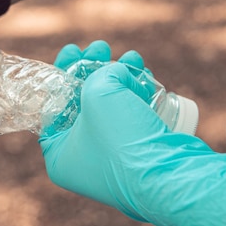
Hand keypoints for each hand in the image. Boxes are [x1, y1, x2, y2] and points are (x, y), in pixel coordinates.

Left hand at [42, 44, 225, 225]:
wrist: (172, 177)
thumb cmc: (123, 140)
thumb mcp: (98, 94)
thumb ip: (99, 74)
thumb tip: (117, 71)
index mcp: (60, 154)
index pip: (53, 104)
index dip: (62, 72)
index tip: (73, 49)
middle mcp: (84, 159)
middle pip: (84, 102)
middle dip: (95, 69)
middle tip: (102, 47)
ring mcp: (115, 158)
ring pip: (113, 106)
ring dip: (121, 77)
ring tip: (131, 57)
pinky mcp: (142, 155)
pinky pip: (134, 116)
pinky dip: (138, 93)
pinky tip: (143, 72)